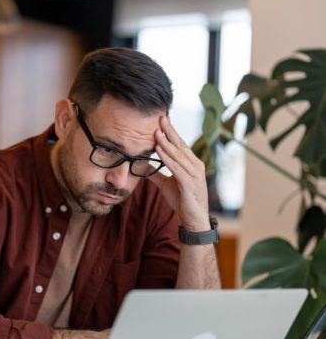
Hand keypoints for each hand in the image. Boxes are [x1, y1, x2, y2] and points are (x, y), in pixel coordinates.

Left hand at [148, 116, 209, 230]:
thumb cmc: (182, 201)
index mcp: (191, 163)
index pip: (180, 144)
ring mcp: (194, 174)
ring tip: (156, 133)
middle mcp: (196, 165)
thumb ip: (156, 174)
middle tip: (160, 118)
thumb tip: (143, 165)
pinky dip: (167, 159)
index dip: (171, 132)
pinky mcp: (190, 183)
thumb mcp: (166, 184)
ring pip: (178, 155)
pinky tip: (159, 151)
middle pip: (180, 145)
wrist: (193, 219)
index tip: (162, 120)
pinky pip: (177, 168)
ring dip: (166, 144)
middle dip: (170, 132)